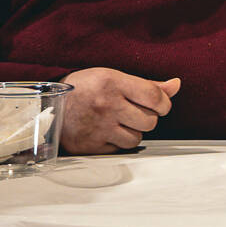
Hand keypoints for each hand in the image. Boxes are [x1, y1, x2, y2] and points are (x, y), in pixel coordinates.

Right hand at [59, 67, 181, 153]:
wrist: (49, 108)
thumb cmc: (84, 88)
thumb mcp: (113, 76)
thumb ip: (147, 85)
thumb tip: (176, 85)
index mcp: (113, 82)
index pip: (155, 97)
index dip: (165, 103)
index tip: (161, 105)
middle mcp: (107, 105)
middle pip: (150, 121)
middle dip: (148, 118)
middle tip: (135, 112)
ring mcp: (99, 128)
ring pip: (137, 138)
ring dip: (134, 132)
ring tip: (121, 122)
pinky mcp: (91, 146)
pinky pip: (120, 149)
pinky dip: (119, 142)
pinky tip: (109, 132)